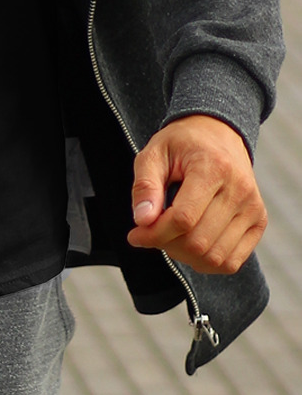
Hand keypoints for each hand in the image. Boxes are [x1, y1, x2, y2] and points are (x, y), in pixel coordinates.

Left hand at [127, 114, 266, 274]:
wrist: (217, 132)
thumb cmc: (181, 143)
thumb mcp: (153, 153)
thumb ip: (145, 185)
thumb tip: (142, 220)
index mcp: (213, 167)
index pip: (183, 218)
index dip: (155, 233)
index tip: (135, 234)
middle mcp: (239, 190)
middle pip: (198, 241)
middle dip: (166, 244)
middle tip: (150, 232)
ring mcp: (253, 208)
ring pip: (215, 257)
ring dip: (184, 255)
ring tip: (169, 235)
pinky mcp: (259, 221)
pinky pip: (232, 261)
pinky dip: (206, 262)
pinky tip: (188, 243)